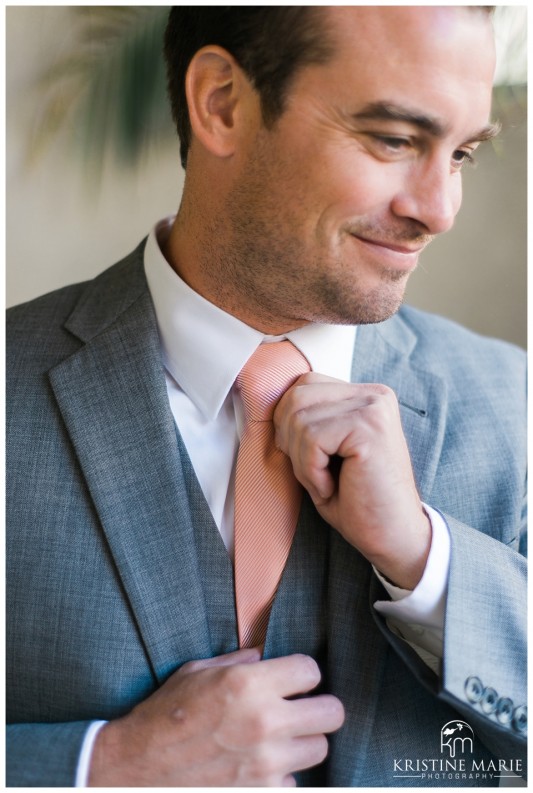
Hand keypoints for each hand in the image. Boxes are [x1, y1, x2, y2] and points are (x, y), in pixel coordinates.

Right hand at [88, 648, 343, 786]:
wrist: (136, 770)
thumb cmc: (163, 715)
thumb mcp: (196, 672)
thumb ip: (237, 661)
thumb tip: (264, 656)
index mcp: (248, 684)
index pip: (312, 670)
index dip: (303, 673)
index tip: (294, 679)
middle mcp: (264, 723)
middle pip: (332, 713)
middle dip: (319, 707)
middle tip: (302, 708)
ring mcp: (266, 764)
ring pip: (319, 749)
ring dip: (303, 742)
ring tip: (280, 738)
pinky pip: (295, 782)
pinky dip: (282, 775)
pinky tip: (260, 766)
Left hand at [274, 374, 430, 589]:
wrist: (394, 537)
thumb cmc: (357, 500)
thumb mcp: (326, 451)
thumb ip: (308, 420)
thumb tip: (268, 404)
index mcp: (365, 395)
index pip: (304, 385)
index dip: (290, 423)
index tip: (310, 460)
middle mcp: (374, 395)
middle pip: (297, 396)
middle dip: (291, 440)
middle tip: (316, 474)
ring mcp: (374, 408)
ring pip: (300, 419)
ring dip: (302, 461)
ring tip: (326, 482)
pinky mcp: (369, 428)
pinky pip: (312, 439)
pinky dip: (311, 472)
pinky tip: (333, 487)